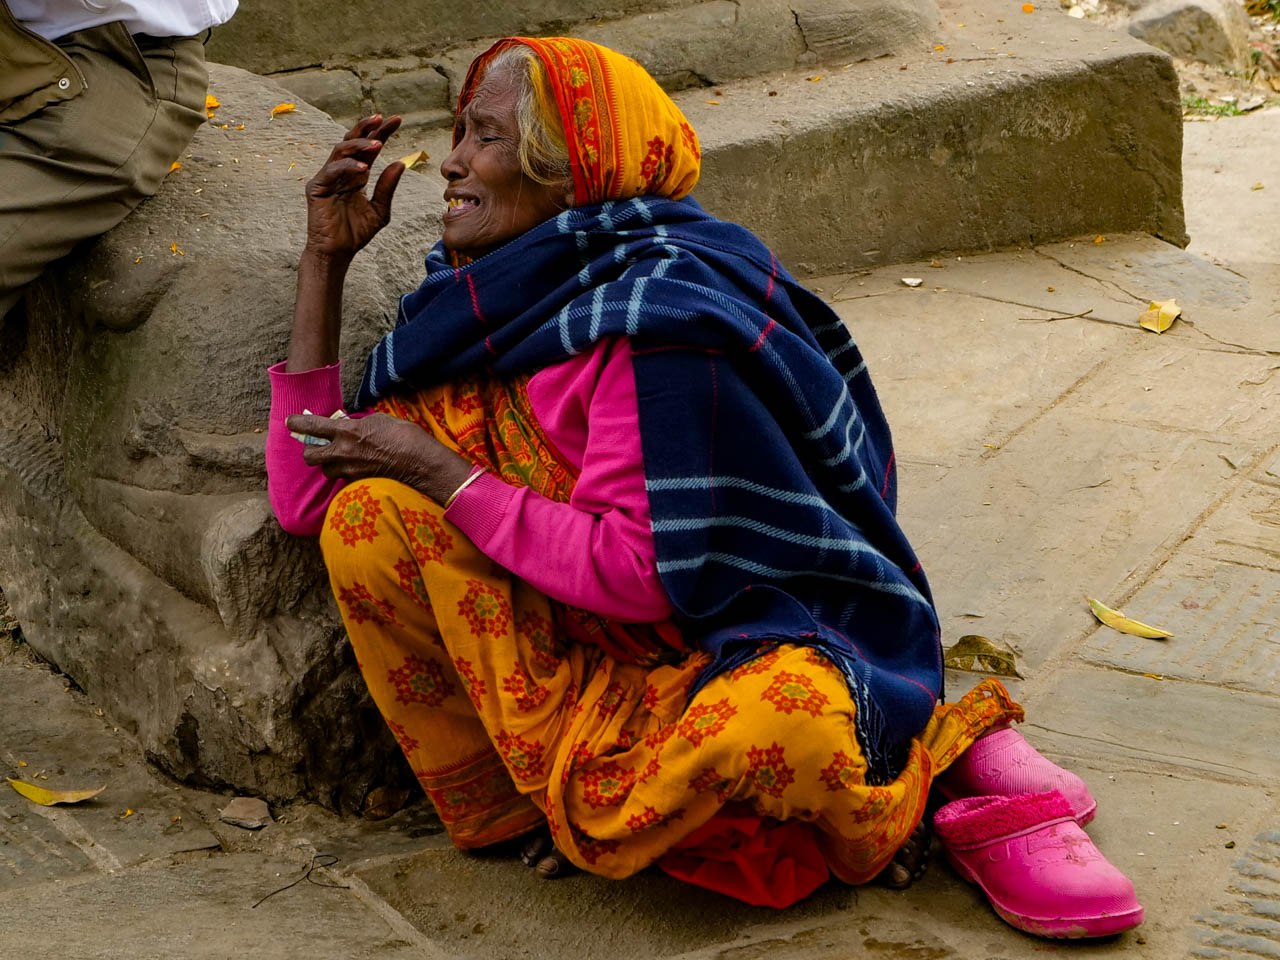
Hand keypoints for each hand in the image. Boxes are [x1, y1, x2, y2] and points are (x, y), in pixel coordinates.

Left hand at [287, 412, 473, 503]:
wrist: (420, 462)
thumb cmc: (403, 436)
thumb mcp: (378, 420)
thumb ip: (357, 424)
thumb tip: (348, 426)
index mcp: (346, 432)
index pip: (312, 426)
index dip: (297, 423)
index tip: (291, 421)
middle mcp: (343, 453)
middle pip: (309, 456)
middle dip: (310, 451)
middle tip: (318, 446)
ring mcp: (350, 471)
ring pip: (326, 470)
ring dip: (329, 464)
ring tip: (342, 458)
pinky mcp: (358, 483)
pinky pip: (344, 478)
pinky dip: (347, 472)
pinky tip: (359, 467)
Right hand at [304, 115, 404, 262]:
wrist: (338, 252)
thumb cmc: (356, 233)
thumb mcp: (379, 210)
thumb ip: (387, 187)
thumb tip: (400, 163)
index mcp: (356, 174)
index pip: (369, 147)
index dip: (382, 132)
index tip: (398, 120)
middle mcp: (341, 171)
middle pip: (353, 141)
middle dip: (368, 128)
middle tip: (384, 119)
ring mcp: (327, 176)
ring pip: (341, 149)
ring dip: (360, 144)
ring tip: (378, 143)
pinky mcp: (316, 186)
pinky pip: (332, 170)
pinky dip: (348, 167)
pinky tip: (364, 168)